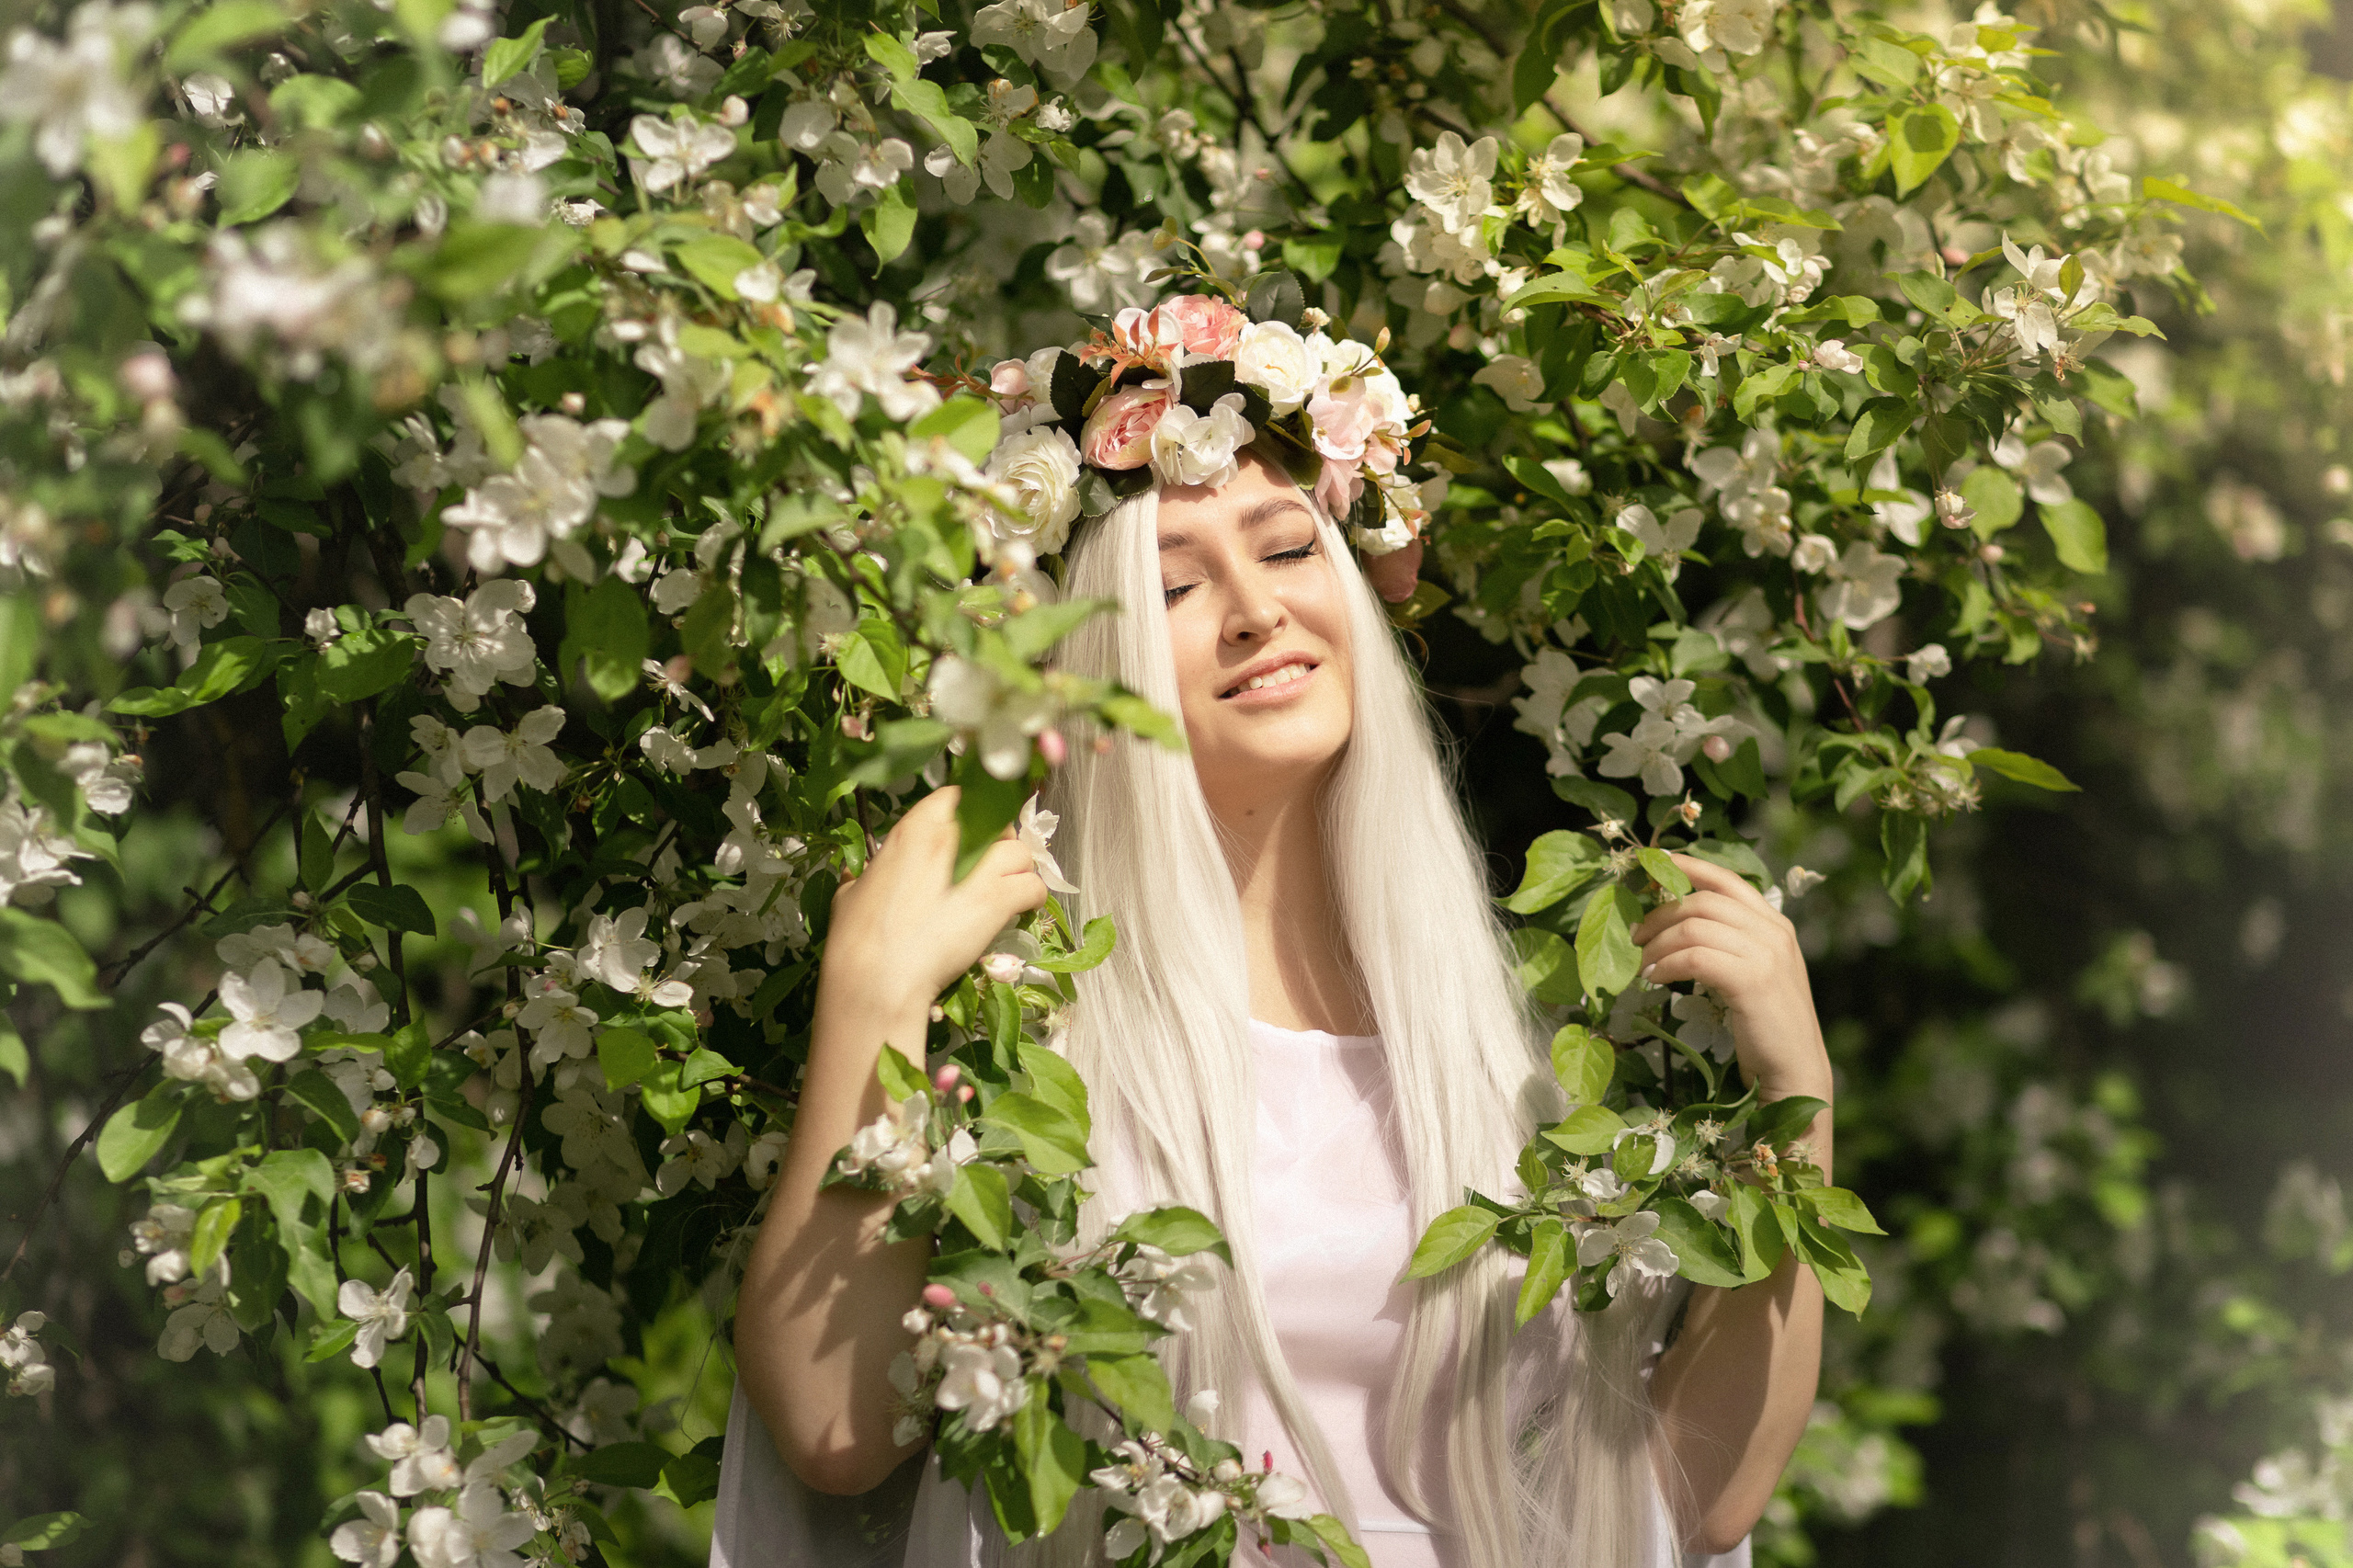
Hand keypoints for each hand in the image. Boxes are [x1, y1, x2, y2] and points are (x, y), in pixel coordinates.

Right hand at [822, 786, 1049, 1012]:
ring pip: (1020, 851)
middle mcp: (950, 840)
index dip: (968, 815)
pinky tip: (1021, 908)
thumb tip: (863, 876)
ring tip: (1007, 887)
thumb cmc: (856, 937)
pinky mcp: (997, 901)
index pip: (956, 798)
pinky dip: (1032, 896)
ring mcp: (978, 870)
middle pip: (995, 823)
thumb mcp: (850, 894)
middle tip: (988, 866)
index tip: (966, 836)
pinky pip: (1033, 886)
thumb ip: (866, 876)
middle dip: (997, 841)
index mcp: (913, 830)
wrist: (877, 976)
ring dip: (1018, 868)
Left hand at [1627, 852, 1830, 1100]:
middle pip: (1703, 902)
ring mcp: (1766, 954)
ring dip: (1657, 944)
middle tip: (1634, 936)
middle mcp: (1774, 931)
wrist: (1795, 1070)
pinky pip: (1695, 957)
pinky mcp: (1752, 980)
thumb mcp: (1754, 973)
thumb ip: (1731, 944)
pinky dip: (1666, 965)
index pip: (1728, 880)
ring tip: (1641, 965)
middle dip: (1660, 914)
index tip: (1657, 863)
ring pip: (1694, 928)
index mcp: (1775, 924)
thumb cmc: (1767, 1027)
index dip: (1690, 866)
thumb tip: (1680, 925)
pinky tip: (1654, 979)